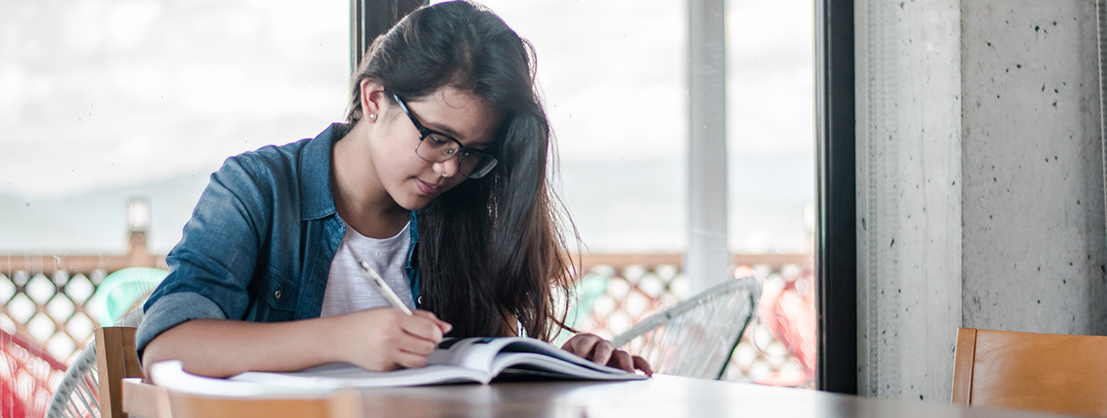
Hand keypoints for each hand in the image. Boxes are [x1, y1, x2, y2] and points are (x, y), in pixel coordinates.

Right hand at [331, 308, 451, 370]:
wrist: (340, 337)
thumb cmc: (366, 322)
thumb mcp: (393, 311)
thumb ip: (422, 317)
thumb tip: (445, 327)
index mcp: (394, 318)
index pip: (428, 329)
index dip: (437, 332)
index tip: (435, 333)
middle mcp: (390, 336)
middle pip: (428, 346)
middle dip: (429, 343)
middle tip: (421, 338)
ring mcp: (386, 354)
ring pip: (420, 360)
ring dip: (420, 354)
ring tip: (411, 346)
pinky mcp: (383, 367)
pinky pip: (405, 366)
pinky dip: (405, 360)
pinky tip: (396, 351)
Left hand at [561, 333, 652, 375]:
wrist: (573, 361)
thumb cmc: (568, 361)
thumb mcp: (564, 358)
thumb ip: (564, 359)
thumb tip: (562, 363)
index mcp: (584, 340)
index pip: (585, 341)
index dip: (581, 349)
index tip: (577, 359)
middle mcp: (601, 344)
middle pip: (604, 347)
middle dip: (601, 357)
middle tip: (598, 366)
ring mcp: (614, 352)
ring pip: (623, 354)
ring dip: (626, 364)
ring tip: (629, 374)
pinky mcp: (623, 361)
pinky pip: (636, 361)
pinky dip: (643, 366)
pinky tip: (649, 374)